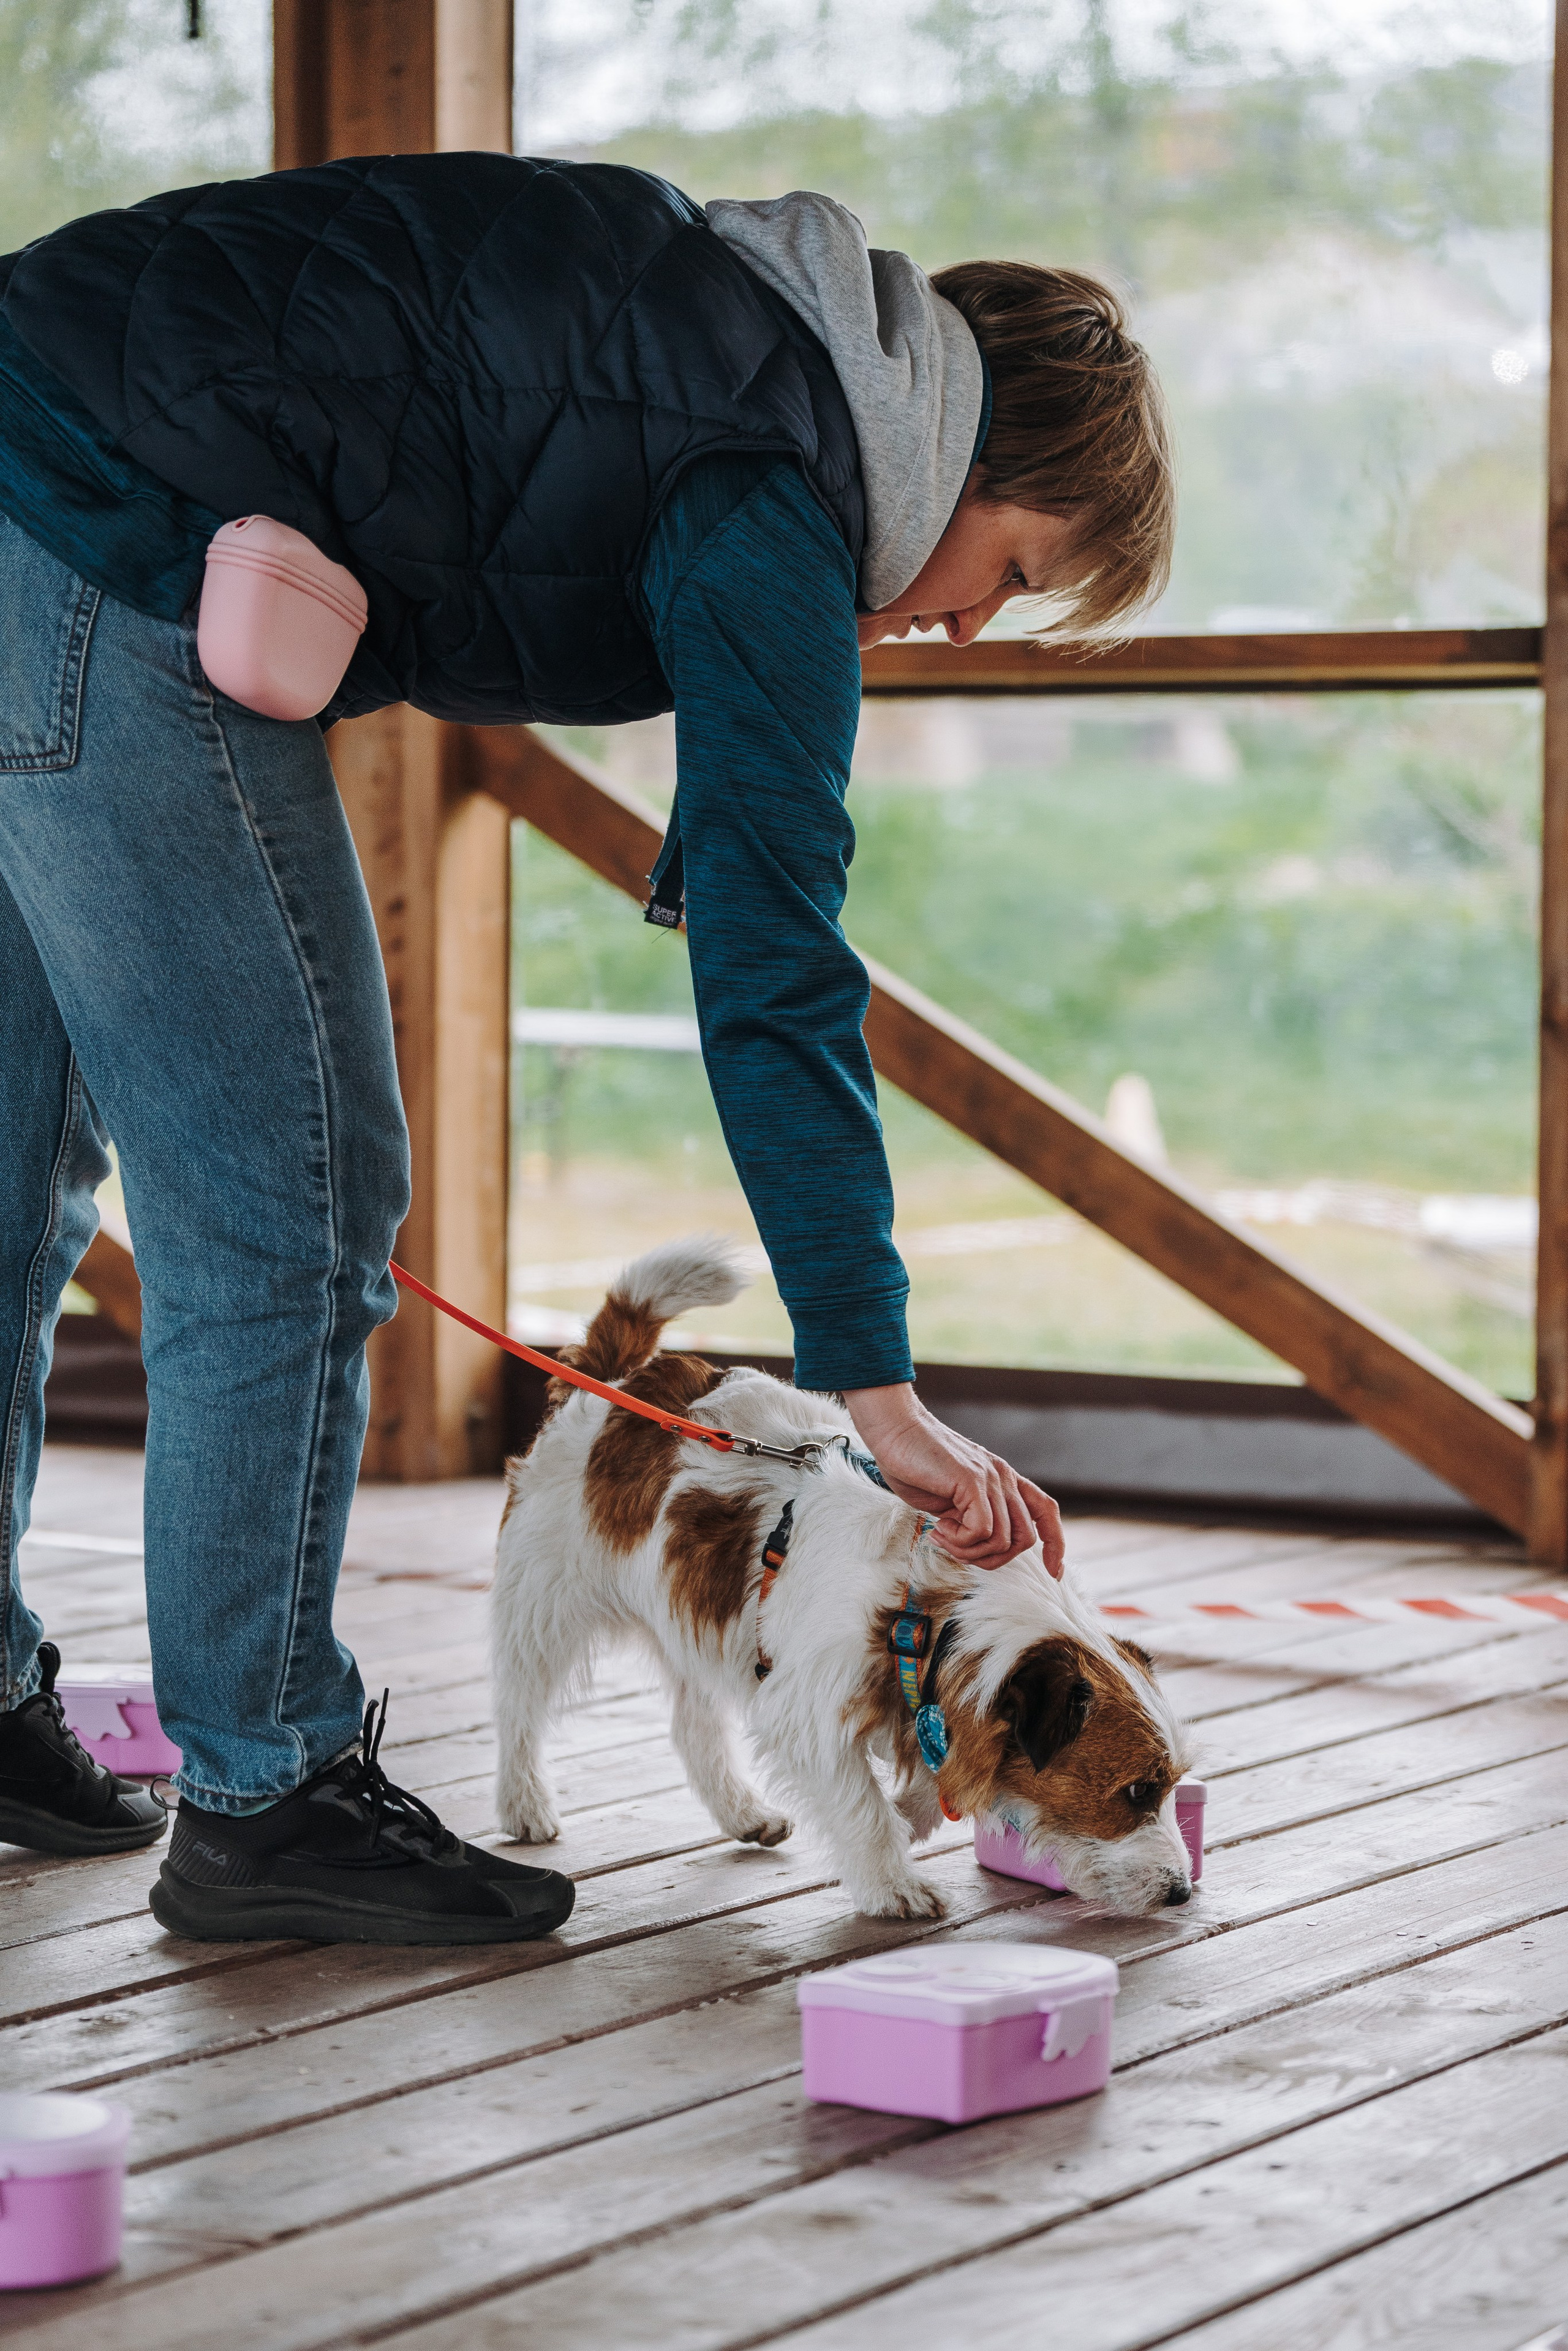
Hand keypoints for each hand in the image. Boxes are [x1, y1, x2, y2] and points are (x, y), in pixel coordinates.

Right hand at [843, 1384, 1064, 1574]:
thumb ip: (972, 1517)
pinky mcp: (972, 1481)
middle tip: (956, 1548)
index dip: (1055, 1543)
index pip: (1046, 1511)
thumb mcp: (952, 1499)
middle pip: (1024, 1539)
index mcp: (1003, 1480)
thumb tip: (979, 1547)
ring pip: (1002, 1541)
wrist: (894, 1431)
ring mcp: (991, 1478)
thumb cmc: (914, 1464)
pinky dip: (959, 1541)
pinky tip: (938, 1527)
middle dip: (991, 1559)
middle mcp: (1004, 1478)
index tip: (1054, 1572)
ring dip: (969, 1551)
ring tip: (942, 1535)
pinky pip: (981, 1531)